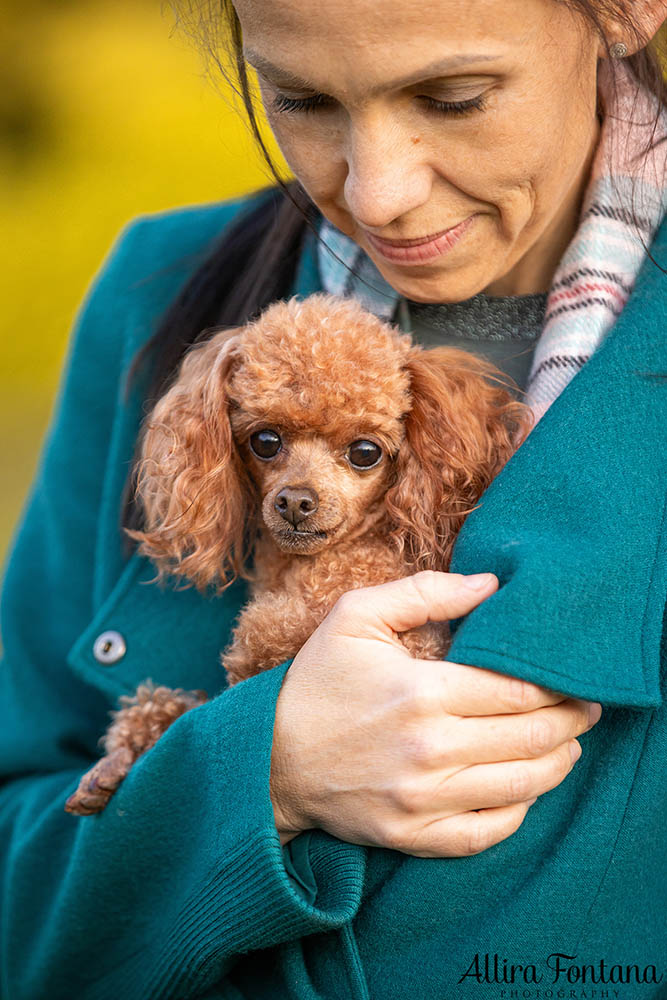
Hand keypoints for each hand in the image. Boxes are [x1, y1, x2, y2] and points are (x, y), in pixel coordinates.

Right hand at [270, 570, 600, 857]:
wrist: (269, 759)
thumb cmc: (317, 682)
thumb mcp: (356, 617)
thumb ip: (425, 592)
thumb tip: (491, 585)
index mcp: (421, 691)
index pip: (518, 691)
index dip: (558, 686)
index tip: (575, 679)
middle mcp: (428, 750)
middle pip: (530, 738)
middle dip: (570, 722)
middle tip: (585, 709)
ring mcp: (422, 800)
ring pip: (520, 787)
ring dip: (557, 764)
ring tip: (568, 745)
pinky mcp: (413, 836)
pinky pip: (487, 832)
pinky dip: (519, 811)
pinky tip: (526, 789)